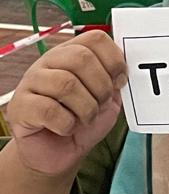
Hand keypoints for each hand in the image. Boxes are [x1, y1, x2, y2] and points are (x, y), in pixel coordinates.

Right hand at [6, 30, 127, 177]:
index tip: (119, 82)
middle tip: (101, 104)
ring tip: (85, 119)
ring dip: (86, 108)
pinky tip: (65, 128)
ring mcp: (31, 82)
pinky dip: (66, 124)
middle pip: (81, 58)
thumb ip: (114, 83)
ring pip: (66, 84)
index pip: (95, 39)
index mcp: (71, 54)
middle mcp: (49, 62)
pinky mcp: (20, 106)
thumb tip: (123, 70)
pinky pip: (49, 110)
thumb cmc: (79, 124)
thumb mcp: (105, 101)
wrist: (55, 154)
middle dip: (101, 87)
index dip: (114, 60)